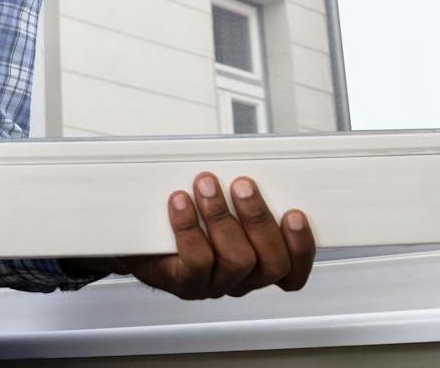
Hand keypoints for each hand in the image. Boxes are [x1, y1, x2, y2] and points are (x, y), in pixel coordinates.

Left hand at [66, 172, 314, 298]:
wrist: (138, 239)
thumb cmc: (187, 218)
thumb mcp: (223, 203)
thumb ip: (242, 191)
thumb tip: (251, 154)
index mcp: (259, 264)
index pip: (293, 271)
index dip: (301, 247)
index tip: (294, 213)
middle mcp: (241, 279)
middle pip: (271, 264)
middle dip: (260, 219)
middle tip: (244, 185)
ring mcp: (214, 284)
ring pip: (236, 260)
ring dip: (222, 216)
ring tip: (206, 185)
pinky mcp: (185, 282)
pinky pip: (196, 261)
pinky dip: (189, 227)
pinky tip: (180, 202)